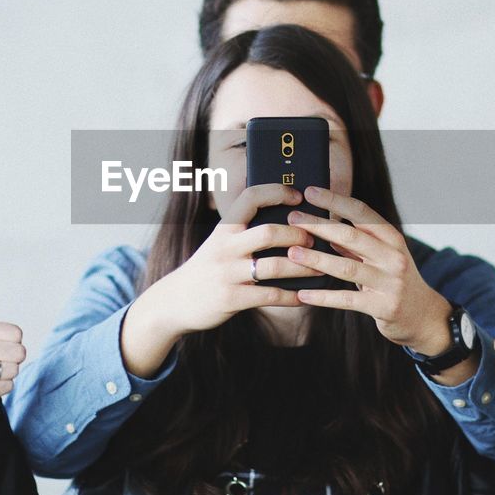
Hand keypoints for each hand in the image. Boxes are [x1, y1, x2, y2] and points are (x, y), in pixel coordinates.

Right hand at [139, 184, 318, 335]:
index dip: (277, 192)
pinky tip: (304, 297)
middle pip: (269, 232)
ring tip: (320, 269)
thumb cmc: (208, 269)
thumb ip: (244, 234)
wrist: (174, 302)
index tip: (299, 196)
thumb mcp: (219, 244)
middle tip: (314, 240)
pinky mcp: (231, 299)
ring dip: (302, 268)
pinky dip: (291, 296)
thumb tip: (287, 223)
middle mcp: (224, 247)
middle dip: (297, 235)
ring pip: (274, 266)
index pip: (251, 197)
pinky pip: (269, 295)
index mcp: (224, 228)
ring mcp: (227, 273)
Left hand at [282, 185, 453, 351]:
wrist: (423, 316)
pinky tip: (303, 294)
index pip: (362, 212)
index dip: (335, 200)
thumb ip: (355, 244)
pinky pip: (347, 300)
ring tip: (291, 253)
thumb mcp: (381, 257)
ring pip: (347, 267)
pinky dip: (323, 296)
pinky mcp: (384, 307)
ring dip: (316, 259)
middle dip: (319, 226)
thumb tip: (323, 227)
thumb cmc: (395, 280)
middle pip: (351, 236)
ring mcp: (390, 282)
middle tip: (292, 219)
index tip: (310, 191)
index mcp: (392, 238)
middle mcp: (394, 257)